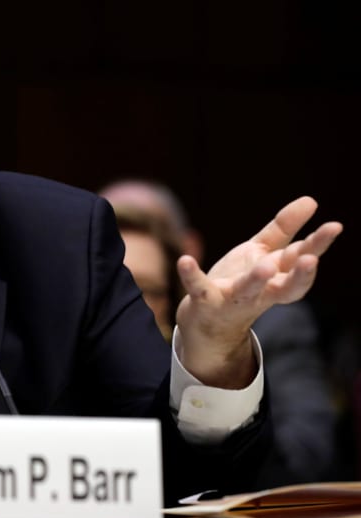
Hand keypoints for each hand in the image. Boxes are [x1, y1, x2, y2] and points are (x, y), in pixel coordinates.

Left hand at [174, 196, 341, 387]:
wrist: (209, 317)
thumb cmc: (243, 281)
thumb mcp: (264, 252)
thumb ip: (284, 229)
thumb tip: (311, 200)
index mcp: (278, 277)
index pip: (301, 263)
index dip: (317, 246)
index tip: (333, 226)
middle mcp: (261, 292)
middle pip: (286, 285)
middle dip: (301, 274)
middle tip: (311, 258)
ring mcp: (233, 298)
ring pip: (248, 290)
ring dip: (256, 280)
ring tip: (264, 266)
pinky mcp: (206, 300)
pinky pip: (198, 288)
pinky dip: (191, 275)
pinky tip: (184, 260)